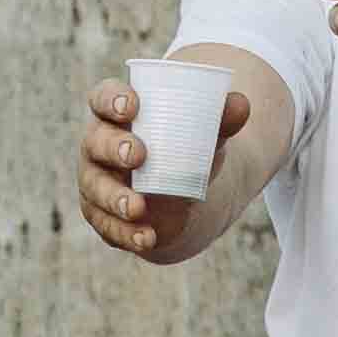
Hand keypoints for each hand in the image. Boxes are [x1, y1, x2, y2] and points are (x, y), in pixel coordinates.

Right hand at [76, 72, 232, 256]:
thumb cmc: (182, 149)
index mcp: (116, 114)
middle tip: (138, 155)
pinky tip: (146, 237)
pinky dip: (127, 233)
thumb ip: (219, 119)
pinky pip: (108, 225)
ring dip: (115, 198)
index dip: (111, 100)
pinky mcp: (102, 215)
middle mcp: (97, 145)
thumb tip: (242, 104)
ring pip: (96, 188)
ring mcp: (96, 182)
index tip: (132, 106)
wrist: (179, 196)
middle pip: (95, 142)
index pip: (102, 98)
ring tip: (138, 207)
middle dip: (113, 149)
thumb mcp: (202, 134)